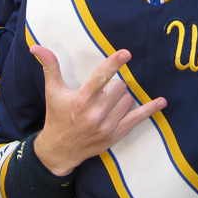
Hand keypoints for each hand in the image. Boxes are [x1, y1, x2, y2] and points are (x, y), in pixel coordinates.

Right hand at [32, 46, 166, 176]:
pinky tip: (161, 102)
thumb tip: (36, 47)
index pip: (100, 77)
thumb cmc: (56, 117)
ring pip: (127, 99)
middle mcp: (95, 113)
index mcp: (81, 100)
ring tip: (107, 102)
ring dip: (122, 96)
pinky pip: (137, 119)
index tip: (126, 53)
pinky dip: (150, 109)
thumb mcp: (52, 91)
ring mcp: (107, 126)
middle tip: (103, 91)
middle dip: (114, 84)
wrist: (59, 150)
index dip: (114, 63)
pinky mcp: (116, 134)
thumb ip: (49, 67)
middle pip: (119, 86)